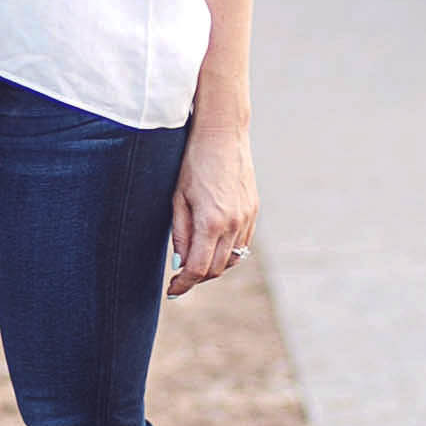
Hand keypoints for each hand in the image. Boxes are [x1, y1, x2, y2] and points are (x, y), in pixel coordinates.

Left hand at [168, 124, 256, 296]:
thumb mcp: (177, 198)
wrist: (222, 134)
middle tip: (180, 278)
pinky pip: (243, 244)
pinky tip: (214, 247)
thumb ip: (180, 233)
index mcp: (211, 222)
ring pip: (232, 259)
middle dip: (197, 278)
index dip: (184, 284)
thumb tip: (180, 264)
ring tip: (195, 263)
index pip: (198, 268)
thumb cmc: (193, 162)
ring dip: (214, 267)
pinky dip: (228, 253)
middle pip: (216, 269)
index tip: (172, 291)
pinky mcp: (253, 211)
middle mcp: (233, 224)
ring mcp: (247, 218)